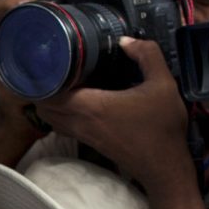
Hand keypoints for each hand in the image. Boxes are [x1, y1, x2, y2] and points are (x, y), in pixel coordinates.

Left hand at [33, 38, 191, 190]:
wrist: (165, 167)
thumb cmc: (162, 128)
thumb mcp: (163, 84)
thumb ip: (147, 55)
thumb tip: (125, 41)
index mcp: (93, 106)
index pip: (50, 93)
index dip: (43, 76)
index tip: (48, 59)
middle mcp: (82, 122)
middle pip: (44, 106)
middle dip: (42, 87)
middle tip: (52, 66)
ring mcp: (84, 135)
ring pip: (51, 119)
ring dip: (50, 102)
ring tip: (60, 81)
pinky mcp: (90, 143)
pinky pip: (63, 126)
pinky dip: (61, 113)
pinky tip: (76, 100)